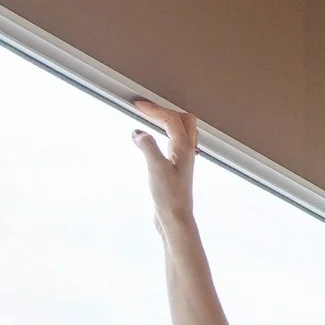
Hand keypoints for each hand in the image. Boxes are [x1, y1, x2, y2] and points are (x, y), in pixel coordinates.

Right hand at [131, 100, 198, 230]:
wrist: (175, 219)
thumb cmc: (170, 197)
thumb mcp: (155, 168)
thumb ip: (147, 146)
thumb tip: (138, 132)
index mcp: (185, 148)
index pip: (171, 119)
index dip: (154, 109)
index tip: (137, 104)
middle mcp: (187, 152)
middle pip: (184, 120)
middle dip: (165, 111)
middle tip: (146, 109)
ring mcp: (182, 160)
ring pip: (181, 132)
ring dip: (168, 122)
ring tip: (150, 119)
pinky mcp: (175, 170)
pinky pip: (174, 144)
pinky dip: (164, 136)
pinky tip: (153, 143)